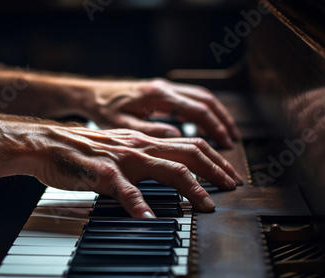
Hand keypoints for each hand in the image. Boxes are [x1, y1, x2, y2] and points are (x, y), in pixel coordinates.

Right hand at [28, 125, 242, 217]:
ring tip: (206, 206)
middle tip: (232, 187)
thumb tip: (168, 167)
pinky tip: (150, 220)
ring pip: (168, 170)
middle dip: (216, 170)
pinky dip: (140, 206)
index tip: (229, 174)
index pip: (190, 144)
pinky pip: (127, 191)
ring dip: (192, 188)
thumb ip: (144, 156)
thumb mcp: (120, 148)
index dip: (215, 159)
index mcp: (144, 141)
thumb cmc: (83, 150)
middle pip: (189, 153)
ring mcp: (123, 159)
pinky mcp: (104, 174)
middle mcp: (140, 147)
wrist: (49, 144)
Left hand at [86, 78, 240, 146]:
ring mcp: (165, 87)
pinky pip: (192, 97)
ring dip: (218, 114)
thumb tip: (177, 137)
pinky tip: (209, 123)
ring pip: (202, 96)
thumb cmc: (103, 110)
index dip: (215, 127)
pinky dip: (205, 110)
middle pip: (206, 101)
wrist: (91, 94)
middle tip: (233, 141)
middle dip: (223, 121)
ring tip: (228, 134)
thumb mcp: (122, 126)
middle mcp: (165, 88)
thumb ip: (150, 132)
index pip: (197, 110)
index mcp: (158, 96)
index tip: (226, 144)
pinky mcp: (162, 91)